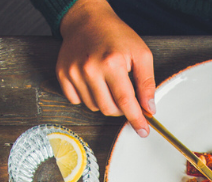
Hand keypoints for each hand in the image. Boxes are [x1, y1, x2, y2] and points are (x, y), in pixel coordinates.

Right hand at [56, 0, 153, 134]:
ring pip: (93, 107)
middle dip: (120, 108)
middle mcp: (90, 68)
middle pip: (108, 108)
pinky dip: (86, 96)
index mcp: (112, 62)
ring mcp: (73, 72)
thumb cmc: (116, 35)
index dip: (136, 119)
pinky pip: (76, 100)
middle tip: (124, 94)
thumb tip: (149, 108)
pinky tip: (92, 81)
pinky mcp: (62, 74)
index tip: (143, 131)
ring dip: (104, 101)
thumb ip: (147, 82)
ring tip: (107, 82)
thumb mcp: (140, 53)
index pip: (126, 101)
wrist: (87, 20)